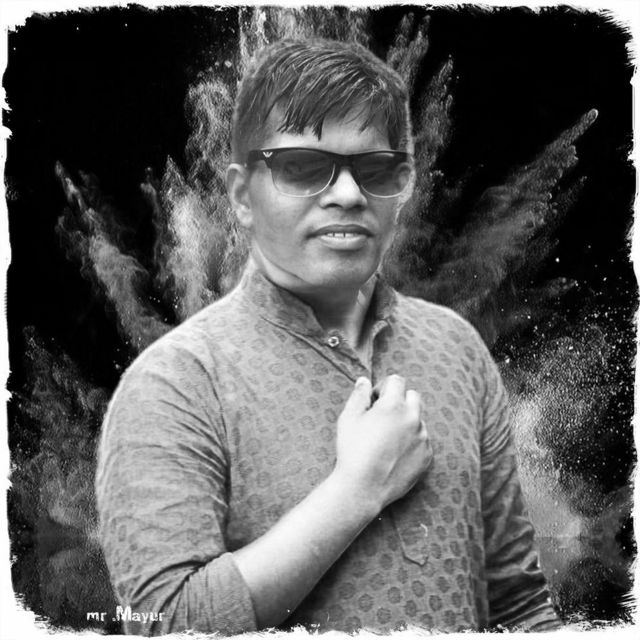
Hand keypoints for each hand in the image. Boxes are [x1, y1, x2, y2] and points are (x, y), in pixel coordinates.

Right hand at [333, 375, 431, 512]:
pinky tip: (394, 454)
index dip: (383, 388)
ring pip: (418, 419)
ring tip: (386, 440)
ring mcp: (422, 438)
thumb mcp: (349, 418)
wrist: (362, 488)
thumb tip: (364, 381)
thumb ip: (359, 395)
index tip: (373, 402)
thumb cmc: (352, 450)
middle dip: (399, 401)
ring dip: (406, 422)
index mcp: (393, 405)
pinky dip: (411, 442)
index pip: (396, 381)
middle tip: (382, 418)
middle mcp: (412, 418)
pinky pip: (422, 440)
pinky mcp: (427, 456)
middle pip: (412, 396)